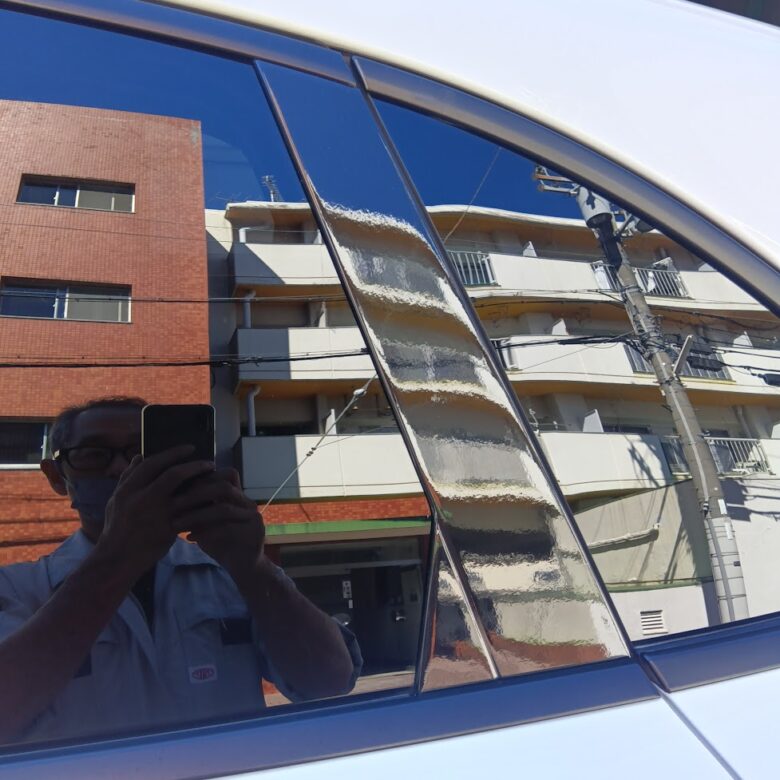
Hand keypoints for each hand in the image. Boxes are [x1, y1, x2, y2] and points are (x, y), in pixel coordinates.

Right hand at [97, 446, 215, 579]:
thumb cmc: (117, 527)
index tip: (189, 448)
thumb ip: (127, 477)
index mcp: (128, 489)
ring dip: (204, 485)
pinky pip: (191, 514)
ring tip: (215, 480)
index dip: (173, 453)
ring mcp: (157, 515)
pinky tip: (213, 501)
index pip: (153, 463)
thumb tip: (139, 456)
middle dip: (194, 466)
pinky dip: (203, 506)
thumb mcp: (116, 500)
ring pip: (187, 495)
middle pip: (173, 475)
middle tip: (209, 462)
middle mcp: (143, 499)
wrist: (118, 558)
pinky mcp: (168, 530)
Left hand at [169, 468, 264, 575]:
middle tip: (174, 503)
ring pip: (223, 508)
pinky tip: (189, 538)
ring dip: (196, 515)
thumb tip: (173, 496)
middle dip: (196, 494)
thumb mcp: (208, 525)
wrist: (245, 569)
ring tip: (176, 523)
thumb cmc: (223, 545)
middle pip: (224, 487)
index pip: (227, 475)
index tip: (180, 487)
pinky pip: (227, 529)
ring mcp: (253, 518)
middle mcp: (248, 504)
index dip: (204, 477)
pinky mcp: (254, 534)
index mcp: (239, 498)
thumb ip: (199, 510)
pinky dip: (205, 532)